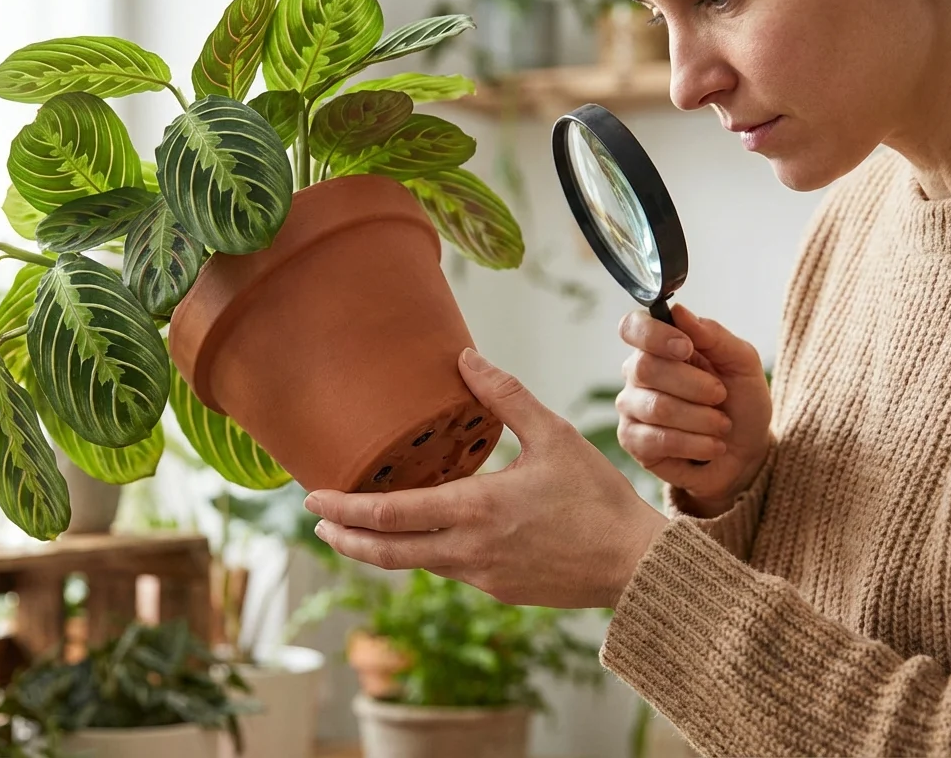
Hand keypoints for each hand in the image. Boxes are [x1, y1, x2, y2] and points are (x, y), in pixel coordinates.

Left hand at [304, 348, 666, 608]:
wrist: (635, 565)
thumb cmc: (598, 498)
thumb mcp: (553, 435)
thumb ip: (505, 396)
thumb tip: (466, 358)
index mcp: (475, 509)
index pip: (390, 515)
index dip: (346, 511)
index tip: (315, 502)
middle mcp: (469, 550)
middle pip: (387, 552)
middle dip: (346, 539)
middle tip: (318, 525)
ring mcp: (482, 576)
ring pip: (415, 564)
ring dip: (381, 548)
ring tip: (358, 530)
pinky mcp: (498, 591)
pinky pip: (448, 569)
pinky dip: (423, 553)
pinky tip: (423, 536)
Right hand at [616, 304, 771, 516]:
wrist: (747, 451)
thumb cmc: (741, 402)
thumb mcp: (742, 363)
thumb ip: (713, 335)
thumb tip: (679, 311)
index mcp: (658, 346)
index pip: (633, 328)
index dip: (655, 336)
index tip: (687, 348)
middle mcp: (636, 374)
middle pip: (646, 368)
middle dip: (695, 385)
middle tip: (720, 395)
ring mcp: (630, 409)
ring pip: (657, 407)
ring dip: (702, 419)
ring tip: (722, 425)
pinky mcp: (632, 442)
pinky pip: (657, 440)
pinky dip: (695, 443)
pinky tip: (712, 445)